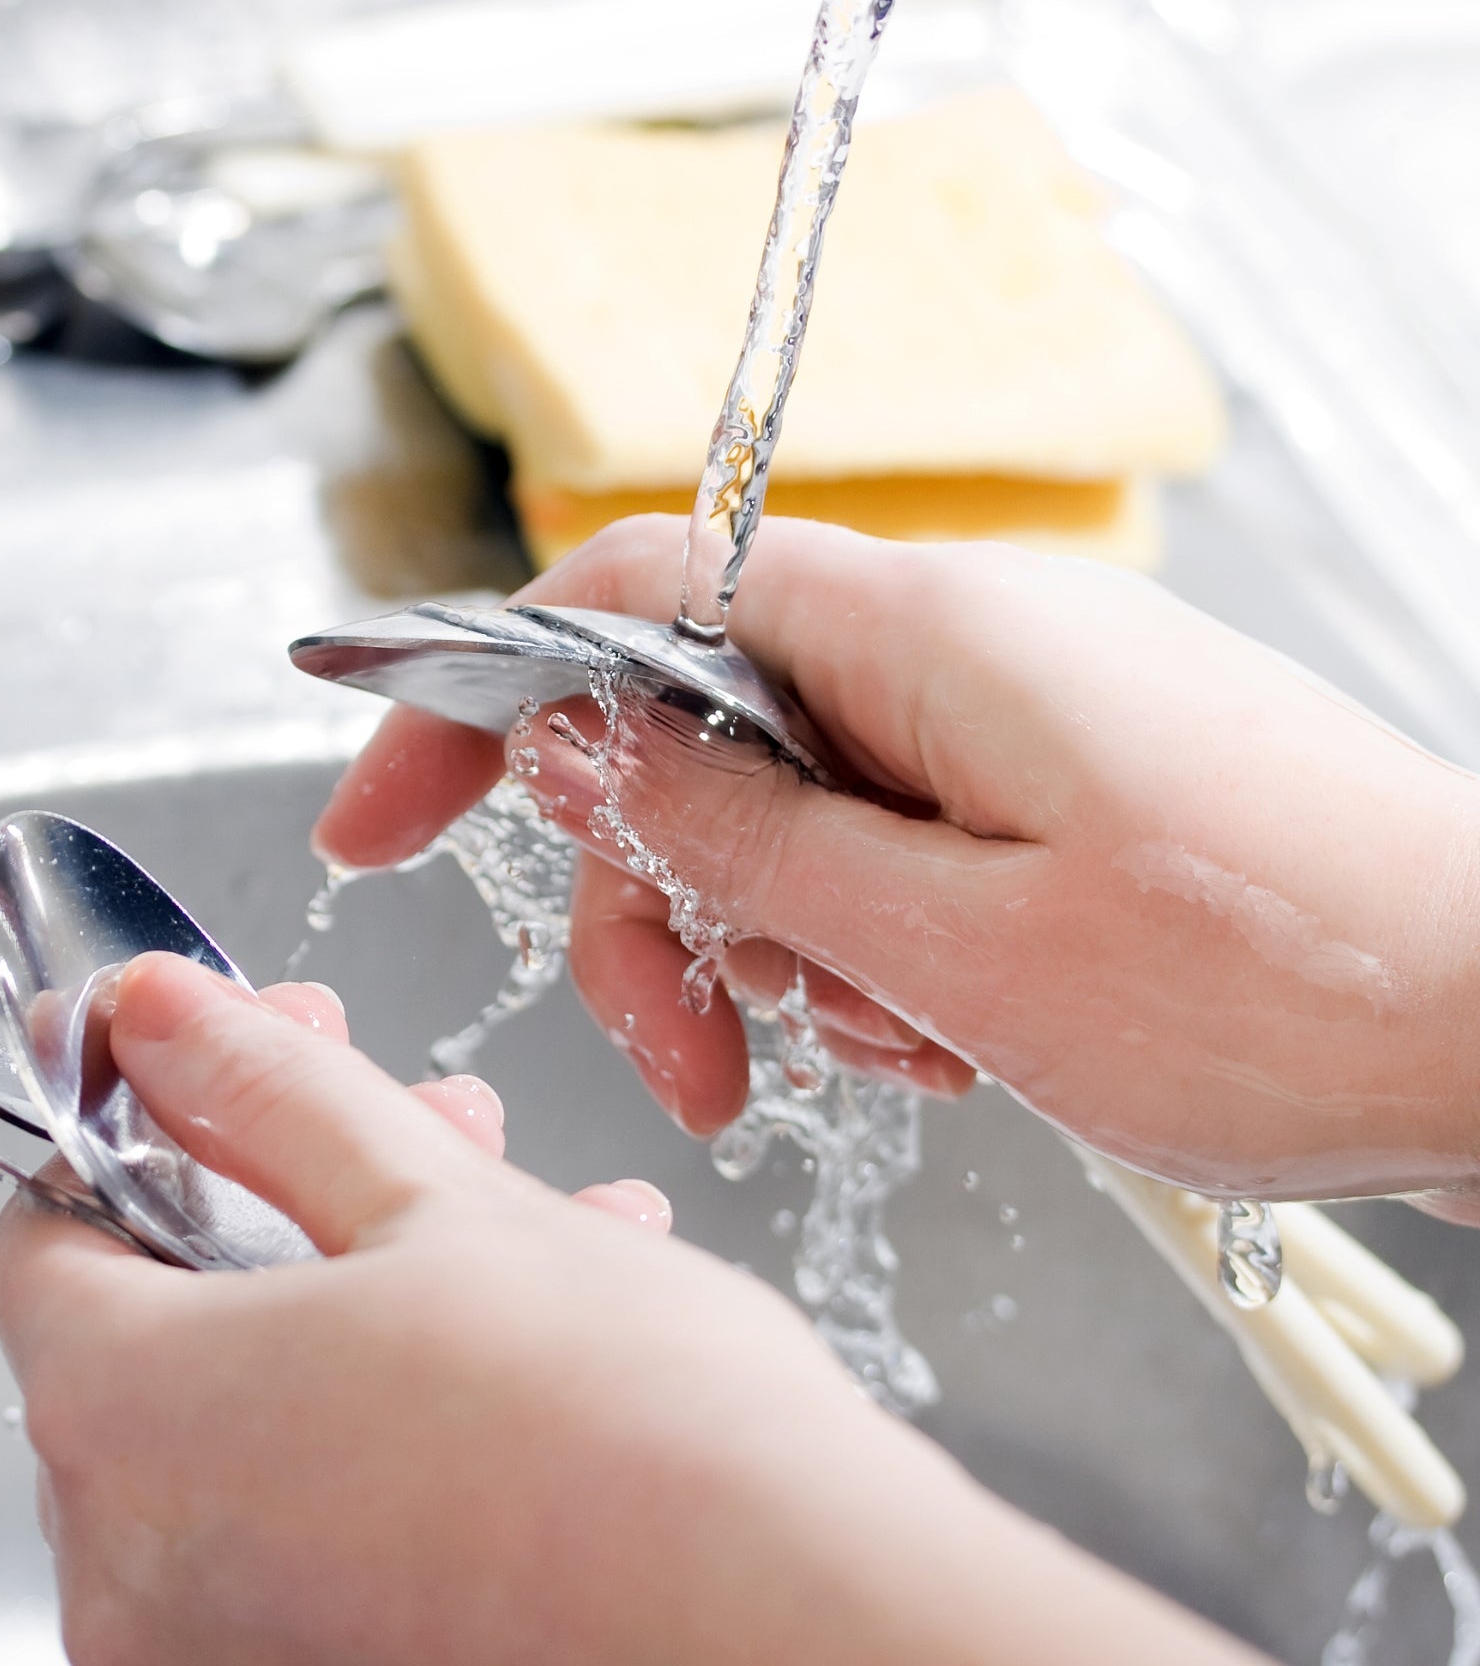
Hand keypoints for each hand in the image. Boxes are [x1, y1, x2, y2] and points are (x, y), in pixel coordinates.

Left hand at [0, 951, 1293, 1665]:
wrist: (811, 1654)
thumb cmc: (632, 1436)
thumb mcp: (434, 1198)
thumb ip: (265, 1092)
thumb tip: (149, 1017)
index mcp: (129, 1424)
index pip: (43, 1235)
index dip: (147, 1116)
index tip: (239, 1053)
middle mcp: (141, 1580)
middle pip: (160, 1325)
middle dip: (287, 1189)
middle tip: (407, 1117)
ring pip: (259, 1420)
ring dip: (367, 1293)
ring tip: (513, 1214)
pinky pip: (321, 1527)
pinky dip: (398, 1421)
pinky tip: (545, 1338)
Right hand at [313, 516, 1479, 1204]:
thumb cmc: (1286, 979)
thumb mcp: (958, 942)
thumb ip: (738, 832)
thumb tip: (571, 739)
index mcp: (915, 628)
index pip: (622, 601)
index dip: (477, 697)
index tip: (379, 814)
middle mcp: (948, 641)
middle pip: (693, 732)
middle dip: (656, 903)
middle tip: (691, 1063)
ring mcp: (1003, 710)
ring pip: (787, 809)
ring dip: (782, 949)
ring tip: (892, 1055)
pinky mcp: (1048, 781)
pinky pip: (889, 845)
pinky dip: (877, 952)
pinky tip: (954, 1038)